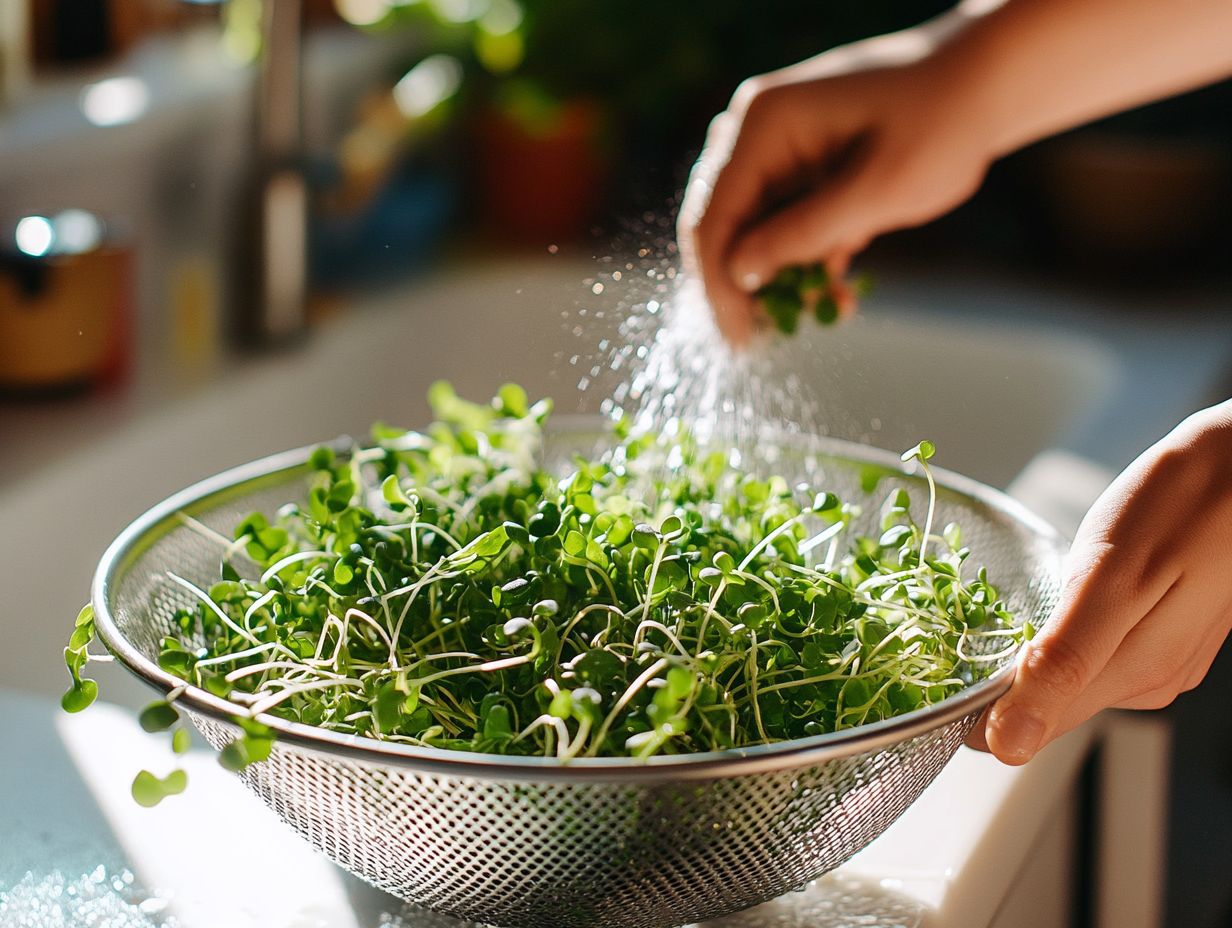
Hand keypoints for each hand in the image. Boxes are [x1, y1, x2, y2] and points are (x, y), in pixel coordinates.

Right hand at [677, 23, 994, 344]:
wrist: (984, 85)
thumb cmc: (942, 125)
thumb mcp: (879, 191)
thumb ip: (804, 232)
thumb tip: (737, 275)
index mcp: (764, 124)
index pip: (712, 218)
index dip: (718, 286)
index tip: (739, 341)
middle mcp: (755, 130)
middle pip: (722, 225)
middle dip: (745, 287)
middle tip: (766, 340)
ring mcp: (775, 146)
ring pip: (751, 230)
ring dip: (779, 277)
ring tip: (826, 309)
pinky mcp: (798, 165)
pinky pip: (780, 223)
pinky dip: (801, 259)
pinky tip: (835, 287)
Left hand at [968, 400, 1231, 763]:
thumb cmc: (1180, 504)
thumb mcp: (1108, 579)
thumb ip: (1060, 663)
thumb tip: (1008, 744)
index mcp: (1131, 676)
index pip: (1028, 727)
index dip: (973, 711)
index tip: (927, 676)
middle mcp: (1147, 681)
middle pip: (1046, 705)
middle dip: (995, 681)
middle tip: (942, 638)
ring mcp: (1159, 658)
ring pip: (1067, 678)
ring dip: (1025, 657)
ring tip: (984, 617)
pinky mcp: (1163, 632)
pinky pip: (1092, 652)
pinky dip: (1057, 635)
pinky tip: (1045, 604)